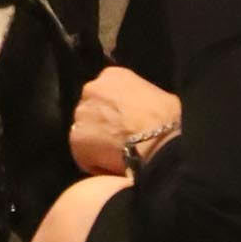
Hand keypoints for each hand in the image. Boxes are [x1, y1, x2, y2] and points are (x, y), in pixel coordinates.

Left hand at [68, 64, 179, 182]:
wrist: (158, 142)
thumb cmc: (165, 119)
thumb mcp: (157, 95)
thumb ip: (139, 98)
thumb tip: (141, 109)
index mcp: (111, 75)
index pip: (107, 91)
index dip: (116, 109)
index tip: (125, 121)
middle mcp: (91, 89)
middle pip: (92, 109)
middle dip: (102, 122)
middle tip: (119, 137)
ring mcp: (81, 114)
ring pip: (86, 130)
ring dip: (97, 141)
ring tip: (116, 155)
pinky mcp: (76, 139)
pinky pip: (84, 153)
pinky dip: (95, 161)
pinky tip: (112, 166)